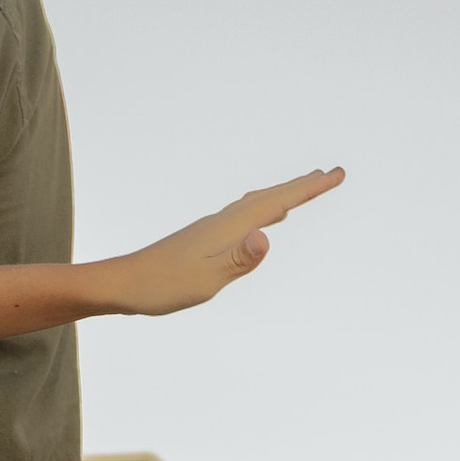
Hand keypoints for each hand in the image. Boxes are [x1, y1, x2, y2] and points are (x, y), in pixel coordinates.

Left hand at [97, 168, 344, 315]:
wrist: (121, 284)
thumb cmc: (162, 285)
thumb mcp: (208, 278)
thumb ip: (241, 258)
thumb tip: (268, 234)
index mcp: (230, 227)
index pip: (278, 203)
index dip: (310, 190)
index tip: (338, 175)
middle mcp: (222, 221)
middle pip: (269, 197)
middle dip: (301, 186)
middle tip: (330, 175)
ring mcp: (211, 228)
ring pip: (255, 205)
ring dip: (282, 196)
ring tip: (301, 191)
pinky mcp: (202, 239)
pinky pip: (241, 216)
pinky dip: (260, 210)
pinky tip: (257, 222)